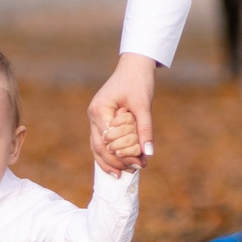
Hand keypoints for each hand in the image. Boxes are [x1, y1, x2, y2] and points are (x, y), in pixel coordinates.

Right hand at [87, 51, 156, 172]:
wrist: (134, 67)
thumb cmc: (138, 82)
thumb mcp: (143, 106)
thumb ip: (145, 129)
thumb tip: (148, 153)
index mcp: (100, 109)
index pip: (108, 139)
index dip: (122, 153)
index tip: (138, 163)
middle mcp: (93, 115)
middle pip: (99, 147)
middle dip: (115, 161)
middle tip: (133, 172)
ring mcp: (95, 118)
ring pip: (97, 147)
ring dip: (110, 161)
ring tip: (125, 174)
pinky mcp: (101, 120)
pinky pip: (101, 141)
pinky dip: (109, 153)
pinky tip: (119, 166)